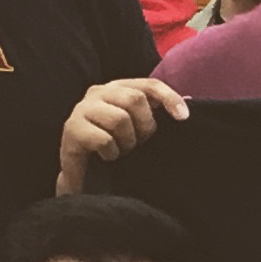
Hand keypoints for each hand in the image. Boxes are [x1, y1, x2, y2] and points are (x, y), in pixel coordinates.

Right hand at [58, 74, 187, 192]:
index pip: (149, 84)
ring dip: (127, 142)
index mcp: (117, 88)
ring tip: (122, 151)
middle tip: (139, 144)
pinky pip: (104, 139)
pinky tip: (108, 157)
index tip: (184, 118)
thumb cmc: (116, 149)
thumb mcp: (140, 129)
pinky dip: (112, 153)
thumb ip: (158, 113)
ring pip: (120, 119)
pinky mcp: (71, 129)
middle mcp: (98, 92)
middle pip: (135, 99)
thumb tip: (189, 101)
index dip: (169, 98)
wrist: (85, 177)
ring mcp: (82, 109)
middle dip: (145, 127)